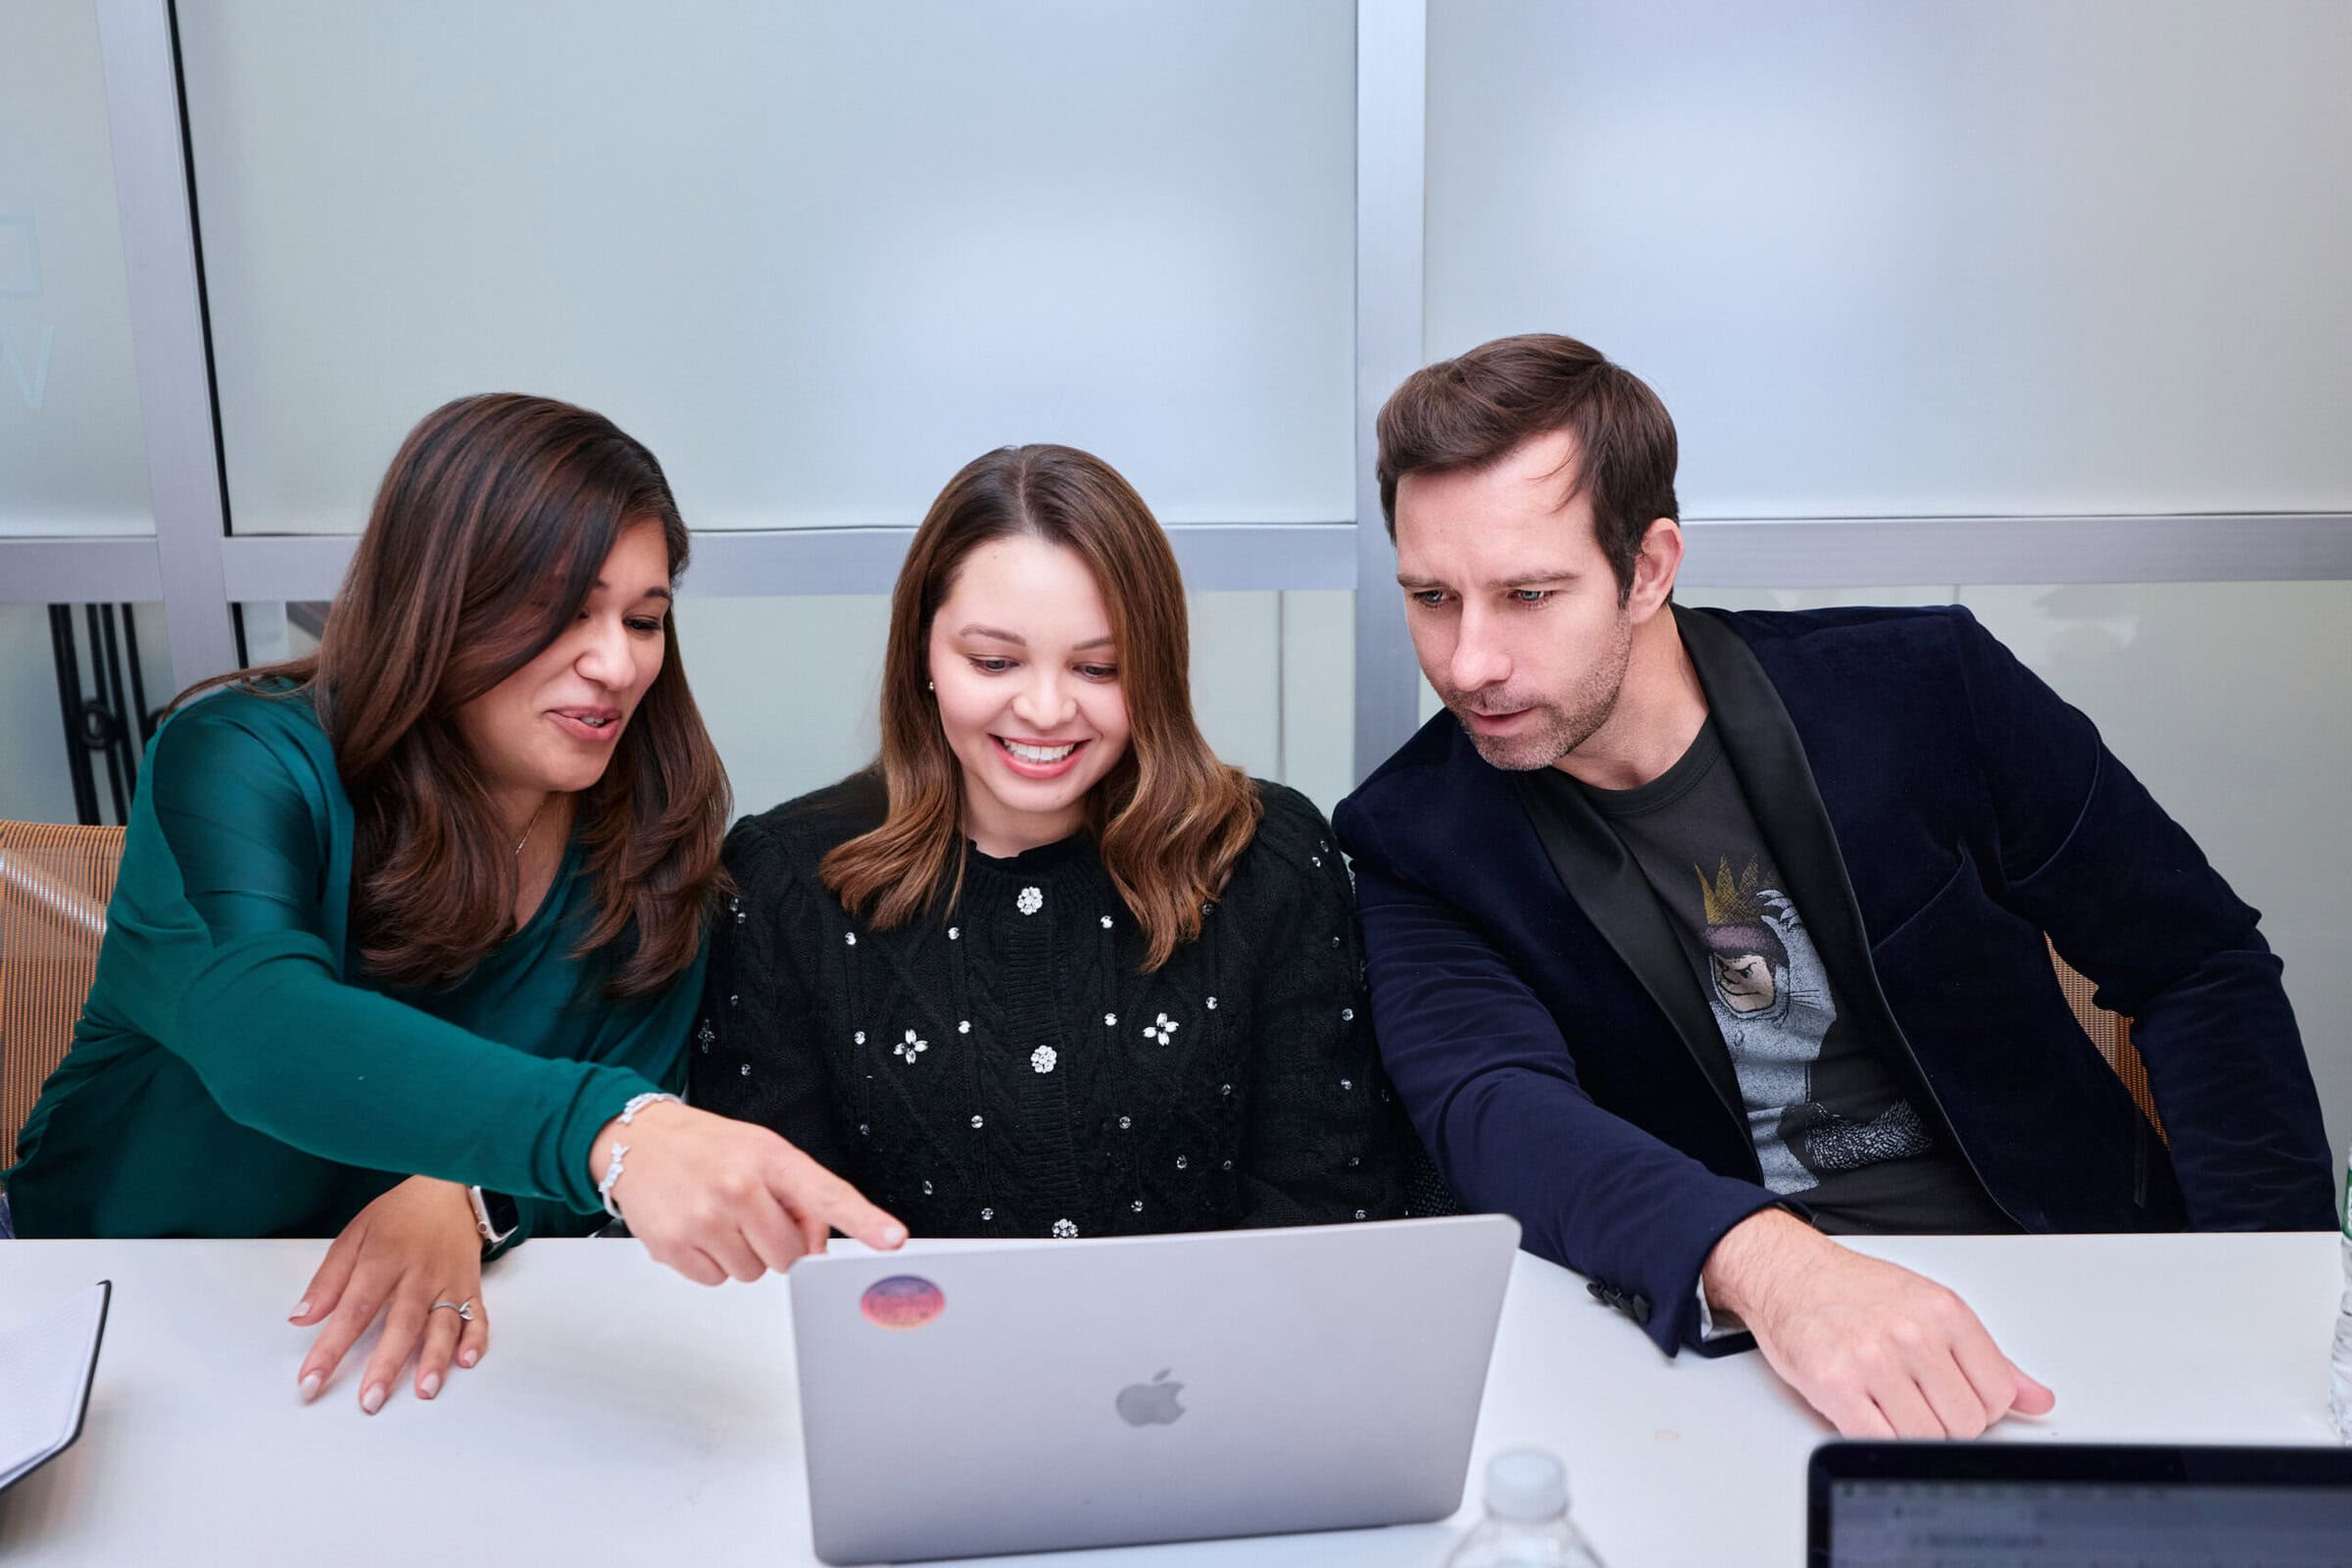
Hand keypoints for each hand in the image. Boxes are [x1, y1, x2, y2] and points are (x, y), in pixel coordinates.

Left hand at [290, 1176, 488, 1413]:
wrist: (450, 1189)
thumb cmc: (400, 1215)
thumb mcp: (354, 1236)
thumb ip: (328, 1280)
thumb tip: (301, 1318)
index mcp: (382, 1261)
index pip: (353, 1311)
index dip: (331, 1348)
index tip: (312, 1381)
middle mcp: (418, 1275)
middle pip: (402, 1324)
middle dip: (385, 1365)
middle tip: (369, 1400)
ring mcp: (448, 1282)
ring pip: (443, 1324)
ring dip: (435, 1359)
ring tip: (424, 1390)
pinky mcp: (471, 1287)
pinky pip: (478, 1316)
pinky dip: (475, 1339)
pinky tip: (466, 1361)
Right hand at [591, 1101, 905, 1285]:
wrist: (639, 1142)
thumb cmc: (709, 1147)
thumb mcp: (763, 1153)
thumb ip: (801, 1196)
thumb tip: (818, 1250)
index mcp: (769, 1158)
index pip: (827, 1194)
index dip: (864, 1220)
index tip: (892, 1239)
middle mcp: (737, 1186)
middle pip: (791, 1255)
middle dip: (778, 1243)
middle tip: (753, 1213)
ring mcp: (704, 1218)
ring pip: (754, 1272)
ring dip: (744, 1254)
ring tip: (721, 1217)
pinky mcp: (673, 1246)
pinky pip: (717, 1280)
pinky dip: (712, 1263)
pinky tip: (699, 1230)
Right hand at [1702, 1208, 2054, 1437]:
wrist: (1788, 1274)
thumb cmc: (1857, 1291)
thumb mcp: (1932, 1308)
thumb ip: (1990, 1359)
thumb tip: (2037, 1400)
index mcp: (1945, 1312)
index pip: (1997, 1394)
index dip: (1979, 1408)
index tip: (1954, 1398)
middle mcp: (1912, 1333)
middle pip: (1965, 1423)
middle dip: (1945, 1423)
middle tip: (1917, 1402)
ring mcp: (1873, 1360)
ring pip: (1927, 1437)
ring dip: (1910, 1433)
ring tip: (1890, 1406)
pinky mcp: (1835, 1384)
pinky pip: (1880, 1441)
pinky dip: (1880, 1439)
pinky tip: (1869, 1415)